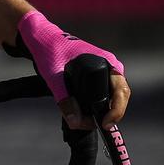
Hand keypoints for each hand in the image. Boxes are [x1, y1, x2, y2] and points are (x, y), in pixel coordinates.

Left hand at [17, 11, 129, 129]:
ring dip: (99, 111)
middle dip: (107, 114)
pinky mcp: (96, 76)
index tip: (104, 124)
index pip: (121, 91)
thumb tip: (76, 123)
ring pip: (110, 97)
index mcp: (106, 61)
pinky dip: (94, 106)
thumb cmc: (49, 51)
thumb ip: (64, 99)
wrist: (42, 38)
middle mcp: (109, 66)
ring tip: (82, 121)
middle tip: (89, 125)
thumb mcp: (53, 76)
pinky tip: (82, 114)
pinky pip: (102, 94)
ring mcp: (104, 71)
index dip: (116, 110)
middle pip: (118, 97)